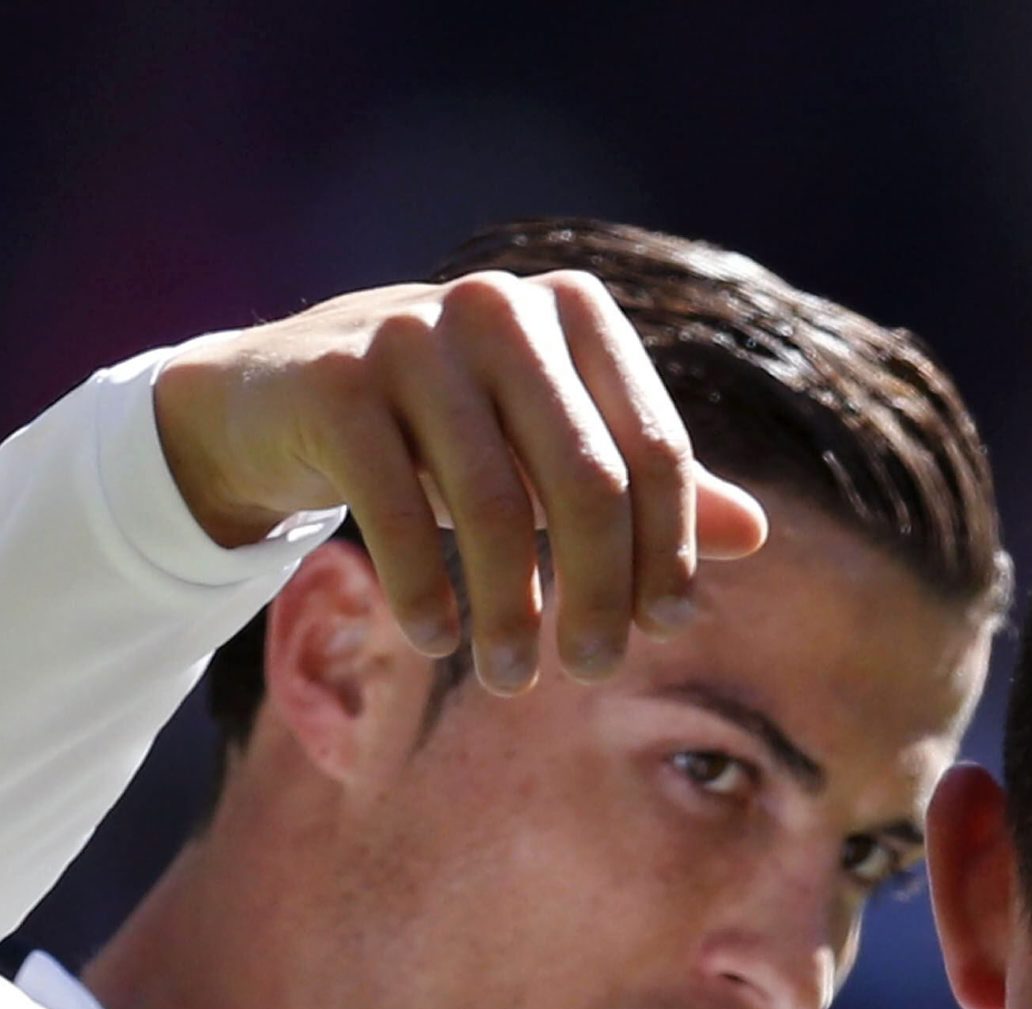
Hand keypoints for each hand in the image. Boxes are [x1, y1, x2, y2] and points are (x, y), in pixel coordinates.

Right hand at [152, 273, 775, 694]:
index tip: (662, 627)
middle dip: (599, 590)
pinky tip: (437, 639)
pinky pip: (398, 511)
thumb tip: (755, 535)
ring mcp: (412, 335)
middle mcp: (500, 308)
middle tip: (591, 671)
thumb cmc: (442, 431)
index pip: (654, 447)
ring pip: (494, 504)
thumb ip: (643, 485)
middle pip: (587, 478)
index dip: (668, 546)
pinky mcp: (337, 382)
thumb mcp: (548, 452)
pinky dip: (426, 590)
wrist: (277, 399)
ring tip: (509, 679)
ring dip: (509, 610)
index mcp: (574, 311)